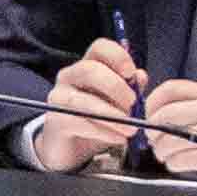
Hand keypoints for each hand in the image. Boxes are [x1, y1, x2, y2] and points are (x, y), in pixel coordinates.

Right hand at [26, 34, 147, 173]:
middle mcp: (70, 76)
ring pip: (84, 100)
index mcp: (88, 65)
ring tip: (131, 129)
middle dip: (115, 87)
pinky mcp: (56, 120)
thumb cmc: (98, 119)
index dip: (118, 57)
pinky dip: (103, 131)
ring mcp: (59, 98)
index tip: (132, 74)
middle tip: (133, 104)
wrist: (72, 147)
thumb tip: (140, 76)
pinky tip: (118, 138)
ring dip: (112, 115)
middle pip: (90, 70)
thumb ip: (131, 88)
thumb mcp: (119, 103)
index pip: (100, 47)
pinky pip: (80, 122)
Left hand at [138, 77, 196, 187]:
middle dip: (153, 132)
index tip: (149, 117)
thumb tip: (159, 115)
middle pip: (164, 116)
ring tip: (170, 156)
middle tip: (156, 142)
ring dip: (162, 152)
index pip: (170, 89)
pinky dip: (175, 164)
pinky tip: (182, 164)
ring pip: (168, 140)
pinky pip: (180, 159)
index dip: (152, 104)